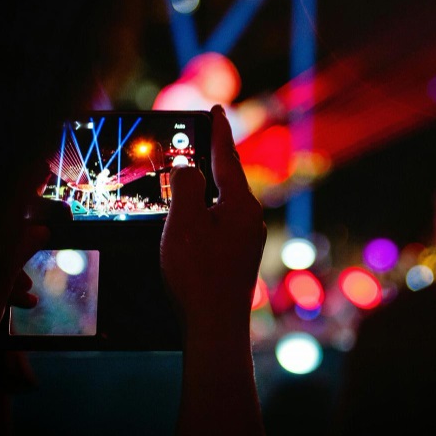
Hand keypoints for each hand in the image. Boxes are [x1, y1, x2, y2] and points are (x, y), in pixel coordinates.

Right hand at [160, 104, 270, 435]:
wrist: (216, 327)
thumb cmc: (198, 275)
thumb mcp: (184, 223)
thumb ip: (187, 187)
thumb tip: (192, 170)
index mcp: (241, 204)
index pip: (227, 157)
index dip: (218, 131)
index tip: (216, 108)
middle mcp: (250, 219)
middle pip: (227, 179)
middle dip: (210, 159)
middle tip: (198, 137)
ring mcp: (247, 239)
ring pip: (222, 203)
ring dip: (205, 190)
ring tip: (188, 178)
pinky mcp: (238, 257)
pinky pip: (219, 222)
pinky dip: (204, 213)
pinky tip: (193, 220)